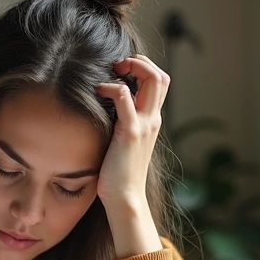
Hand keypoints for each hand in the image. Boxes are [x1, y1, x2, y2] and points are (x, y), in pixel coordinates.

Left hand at [94, 55, 169, 205]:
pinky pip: (125, 97)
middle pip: (161, 76)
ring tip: (113, 72)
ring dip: (133, 67)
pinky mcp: (130, 132)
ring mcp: (145, 125)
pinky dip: (112, 87)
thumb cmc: (119, 173)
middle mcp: (153, 120)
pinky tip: (99, 91)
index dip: (144, 68)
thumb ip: (122, 125)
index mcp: (152, 121)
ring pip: (154, 80)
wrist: (125, 198)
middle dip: (141, 62)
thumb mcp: (124, 143)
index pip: (160, 83)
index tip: (122, 70)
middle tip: (119, 65)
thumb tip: (104, 110)